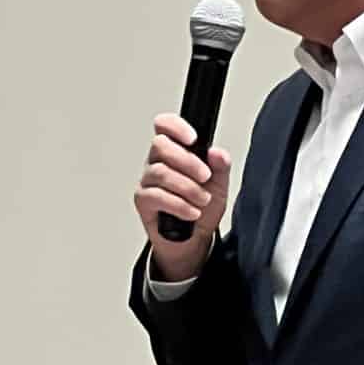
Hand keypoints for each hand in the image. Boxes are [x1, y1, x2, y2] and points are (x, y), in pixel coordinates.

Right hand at [135, 114, 231, 282]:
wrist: (195, 238)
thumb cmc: (202, 207)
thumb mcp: (219, 185)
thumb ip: (220, 167)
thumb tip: (217, 153)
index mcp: (174, 150)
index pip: (164, 126)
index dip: (175, 126)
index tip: (193, 139)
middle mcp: (156, 161)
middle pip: (160, 145)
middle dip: (187, 161)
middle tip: (205, 176)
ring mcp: (147, 180)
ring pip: (161, 172)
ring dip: (187, 187)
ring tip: (202, 200)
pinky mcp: (143, 200)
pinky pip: (156, 196)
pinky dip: (179, 205)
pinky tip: (192, 212)